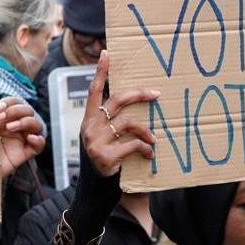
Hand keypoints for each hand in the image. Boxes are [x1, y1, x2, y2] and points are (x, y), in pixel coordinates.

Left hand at [0, 97, 44, 178]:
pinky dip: (38, 140)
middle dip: (15, 111)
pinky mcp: (25, 153)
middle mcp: (15, 127)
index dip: (9, 102)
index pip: (15, 103)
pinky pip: (39, 145)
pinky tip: (30, 138)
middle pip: (28, 110)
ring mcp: (21, 139)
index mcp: (5, 118)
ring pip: (37, 125)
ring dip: (25, 122)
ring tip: (10, 128)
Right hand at [81, 50, 158, 176]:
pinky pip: (132, 145)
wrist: (94, 191)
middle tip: (156, 93)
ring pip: (128, 123)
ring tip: (153, 139)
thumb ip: (111, 123)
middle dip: (138, 94)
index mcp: (88, 121)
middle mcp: (89, 128)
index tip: (107, 53)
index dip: (100, 72)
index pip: (94, 91)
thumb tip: (134, 105)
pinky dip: (145, 149)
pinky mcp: (105, 156)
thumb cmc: (104, 161)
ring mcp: (95, 142)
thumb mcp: (102, 139)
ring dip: (145, 131)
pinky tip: (149, 155)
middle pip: (116, 101)